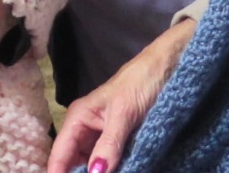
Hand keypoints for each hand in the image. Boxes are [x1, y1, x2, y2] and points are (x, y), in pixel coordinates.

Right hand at [47, 19, 195, 172]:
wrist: (168, 67)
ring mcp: (103, 137)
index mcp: (79, 118)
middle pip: (72, 163)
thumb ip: (109, 145)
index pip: (59, 154)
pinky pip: (109, 163)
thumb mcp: (124, 113)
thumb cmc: (142, 82)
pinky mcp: (119, 142)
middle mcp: (86, 129)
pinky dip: (111, 170)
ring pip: (91, 165)